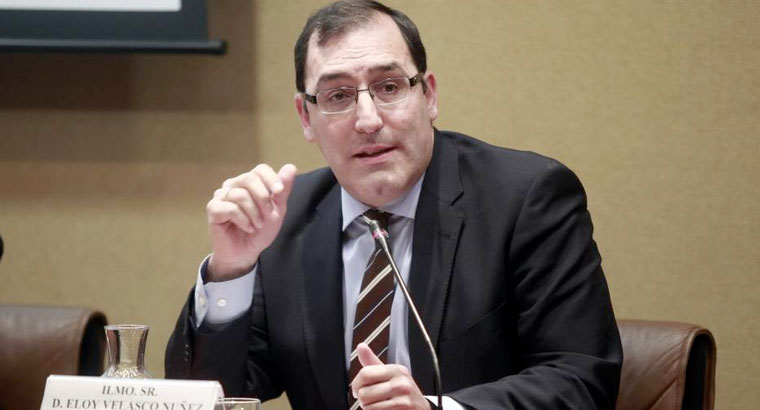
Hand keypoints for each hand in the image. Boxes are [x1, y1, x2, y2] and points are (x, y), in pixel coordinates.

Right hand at [205, 163, 296, 280]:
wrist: (246, 252)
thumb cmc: (260, 230)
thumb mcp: (276, 210)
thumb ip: (283, 190)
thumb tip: (291, 166)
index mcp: (249, 183)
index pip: (260, 169)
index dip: (271, 179)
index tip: (279, 192)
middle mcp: (234, 185)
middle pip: (249, 178)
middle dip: (263, 198)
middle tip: (267, 215)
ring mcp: (222, 196)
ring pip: (240, 194)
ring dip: (254, 213)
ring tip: (257, 225)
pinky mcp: (213, 209)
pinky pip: (230, 208)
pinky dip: (243, 220)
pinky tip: (247, 227)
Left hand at [351, 343, 429, 409]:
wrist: (421, 409)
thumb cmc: (402, 393)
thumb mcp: (390, 375)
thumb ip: (372, 362)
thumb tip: (361, 346)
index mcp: (396, 370)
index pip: (365, 373)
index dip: (356, 384)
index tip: (358, 390)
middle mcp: (401, 383)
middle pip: (364, 393)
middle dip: (364, 401)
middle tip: (373, 401)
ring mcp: (403, 399)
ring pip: (368, 407)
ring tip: (381, 406)